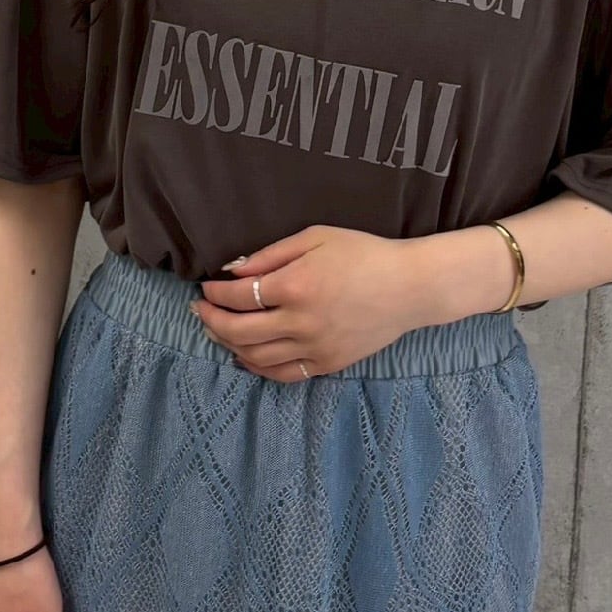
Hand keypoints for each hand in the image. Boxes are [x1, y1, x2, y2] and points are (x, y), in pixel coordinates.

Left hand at [194, 224, 430, 382]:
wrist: (410, 287)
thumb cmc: (364, 253)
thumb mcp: (316, 237)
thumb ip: (271, 254)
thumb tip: (232, 271)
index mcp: (296, 285)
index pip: (238, 296)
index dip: (215, 294)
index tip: (206, 288)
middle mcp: (301, 321)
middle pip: (239, 331)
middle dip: (212, 321)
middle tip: (200, 312)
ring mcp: (314, 347)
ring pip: (255, 357)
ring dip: (228, 345)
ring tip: (217, 332)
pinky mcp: (327, 364)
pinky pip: (282, 374)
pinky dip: (257, 367)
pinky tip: (245, 356)